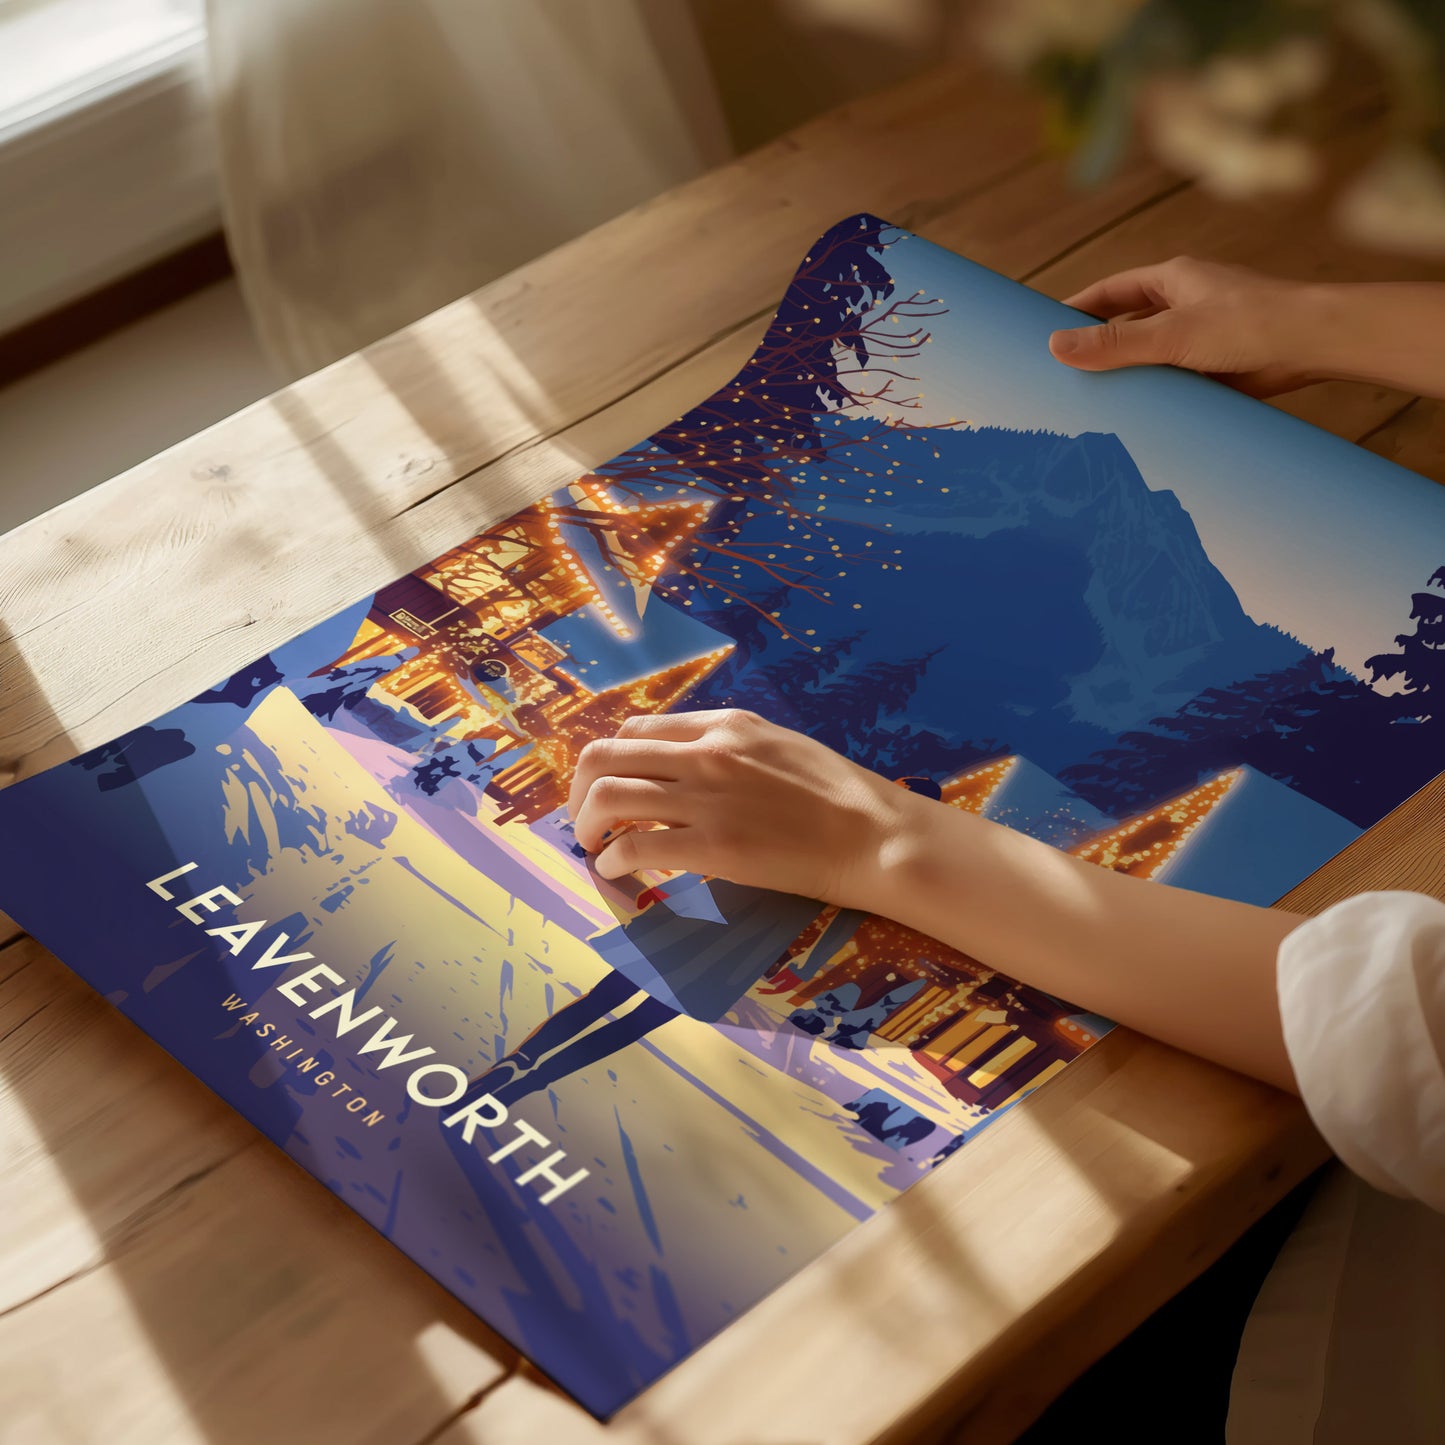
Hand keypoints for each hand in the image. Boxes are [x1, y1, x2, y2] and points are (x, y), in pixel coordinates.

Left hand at [566, 709, 915, 903]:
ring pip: (608, 796)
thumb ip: (728, 749)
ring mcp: (706, 798)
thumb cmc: (837, 795)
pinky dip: (612, 861)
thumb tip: (686, 768)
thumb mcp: (778, 746)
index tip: (608, 787)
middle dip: (580, 789)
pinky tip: (616, 873)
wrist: (874, 834)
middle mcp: (706, 752)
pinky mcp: (712, 846)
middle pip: (606, 755)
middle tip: (584, 819)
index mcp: (723, 725)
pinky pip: (634, 847)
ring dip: (586, 824)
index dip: (611, 760)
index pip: (637, 729)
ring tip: (593, 847)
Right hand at [1048, 256, 1319, 396]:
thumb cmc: (1250, 323)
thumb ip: (1114, 343)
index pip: (1111, 291)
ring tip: (1092, 401)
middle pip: (1129, 324)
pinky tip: (1139, 415)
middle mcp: (1187, 303)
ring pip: (1152, 355)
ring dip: (1129, 375)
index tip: (1045, 330)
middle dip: (1099, 347)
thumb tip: (1054, 346)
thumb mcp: (1171, 334)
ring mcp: (1203, 336)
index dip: (1077, 308)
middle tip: (1062, 373)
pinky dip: (1157, 395)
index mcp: (1174, 279)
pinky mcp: (1219, 366)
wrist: (1315, 344)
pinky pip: (1176, 380)